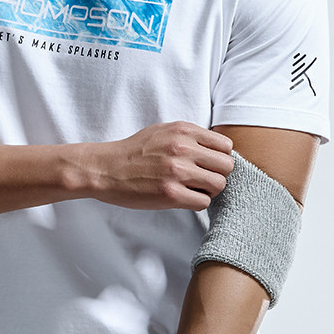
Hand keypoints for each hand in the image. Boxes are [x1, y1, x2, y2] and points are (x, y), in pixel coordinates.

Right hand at [89, 121, 233, 210]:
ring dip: (208, 190)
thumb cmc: (134, 152)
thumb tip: (218, 150)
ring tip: (192, 189)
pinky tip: (183, 197)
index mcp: (183, 130)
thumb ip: (190, 136)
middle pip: (227, 166)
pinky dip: (196, 202)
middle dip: (217, 175)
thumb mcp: (163, 131)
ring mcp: (177, 171)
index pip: (225, 146)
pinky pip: (203, 202)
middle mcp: (183, 148)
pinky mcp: (170, 194)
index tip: (208, 165)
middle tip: (202, 180)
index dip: (219, 158)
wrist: (106, 168)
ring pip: (218, 185)